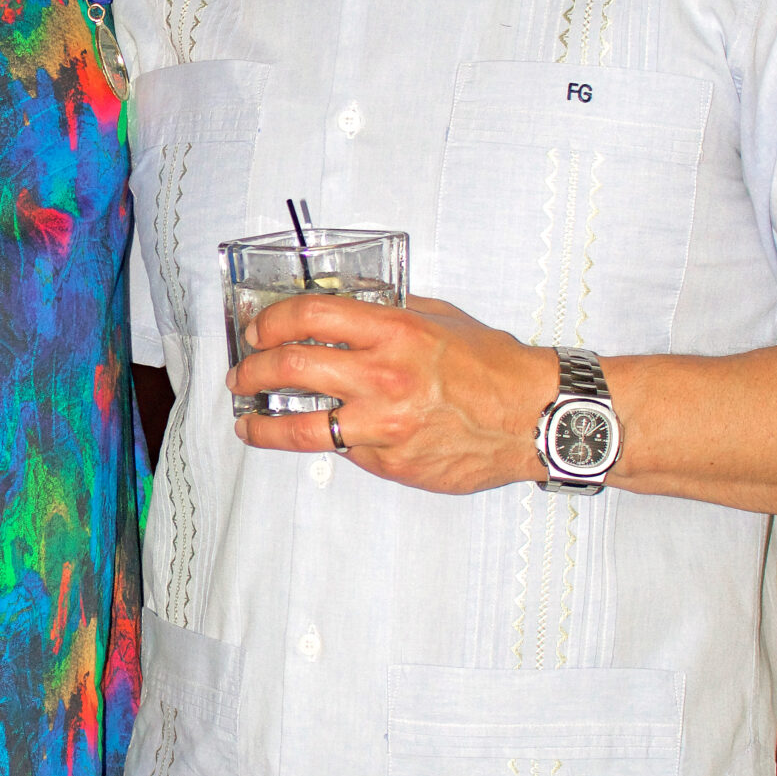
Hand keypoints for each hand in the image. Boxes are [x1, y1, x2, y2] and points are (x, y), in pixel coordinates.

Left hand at [232, 293, 557, 494]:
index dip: (272, 321)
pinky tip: (327, 435)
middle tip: (243, 374)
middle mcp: (383, 377)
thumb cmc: (492, 366)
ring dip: (262, 424)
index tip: (257, 330)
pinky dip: (331, 442)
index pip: (309, 316)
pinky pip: (346, 450)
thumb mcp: (439, 318)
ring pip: (300, 427)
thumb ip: (387, 314)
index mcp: (394, 332)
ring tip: (248, 422)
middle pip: (290, 367)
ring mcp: (384, 425)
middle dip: (253, 370)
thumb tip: (341, 313)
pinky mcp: (391, 462)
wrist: (533, 416)